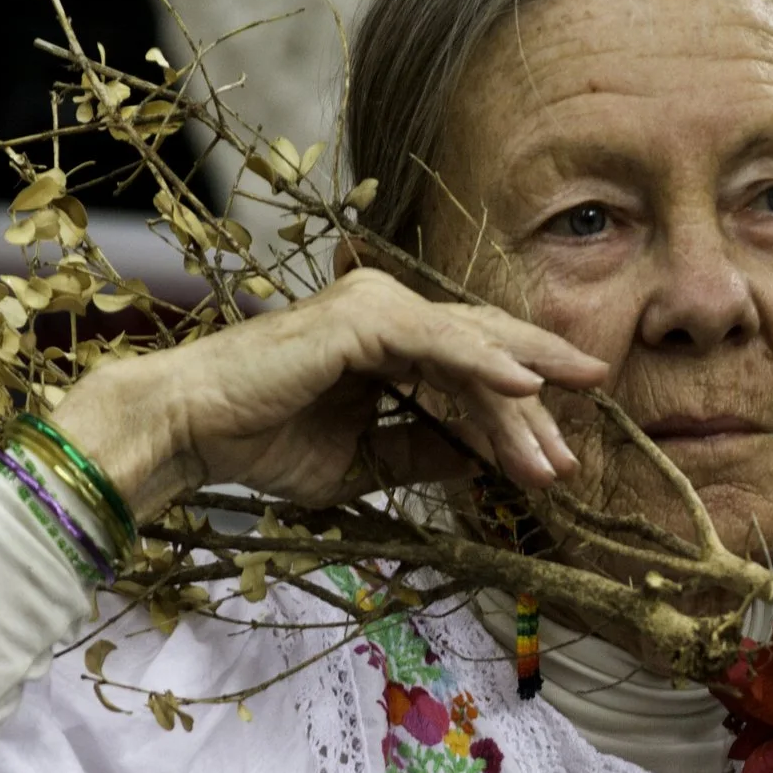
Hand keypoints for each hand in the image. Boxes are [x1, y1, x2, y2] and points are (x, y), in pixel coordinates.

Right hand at [46, 268, 608, 513]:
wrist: (192, 432)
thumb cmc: (261, 443)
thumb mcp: (361, 461)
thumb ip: (419, 452)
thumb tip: (477, 464)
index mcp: (388, 342)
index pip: (471, 372)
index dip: (519, 413)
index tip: (558, 457)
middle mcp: (388, 312)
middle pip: (486, 353)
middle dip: (538, 401)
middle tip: (579, 445)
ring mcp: (376, 308)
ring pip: (471, 352)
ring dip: (518, 403)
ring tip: (555, 448)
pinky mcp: (363, 317)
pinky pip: (439, 342)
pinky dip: (484, 364)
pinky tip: (525, 387)